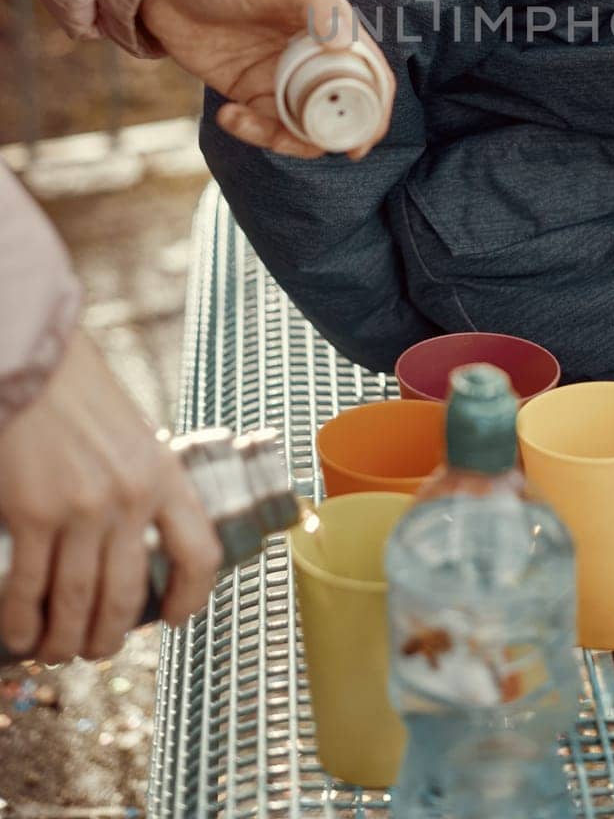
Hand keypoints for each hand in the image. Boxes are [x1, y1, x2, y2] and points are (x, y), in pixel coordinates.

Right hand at [0, 330, 220, 661]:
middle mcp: (129, 498)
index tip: (176, 619)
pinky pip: (28, 590)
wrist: (34, 361)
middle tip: (93, 649)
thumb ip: (140, 482)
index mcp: (163, 475)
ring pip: (75, 604)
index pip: (199, 553)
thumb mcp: (133, 435)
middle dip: (108, 636)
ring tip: (53, 650)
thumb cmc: (79, 393)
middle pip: (127, 596)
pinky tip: (18, 634)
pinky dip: (21, 623)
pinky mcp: (33, 515)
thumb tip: (135, 537)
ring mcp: (81, 510)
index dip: (193, 597)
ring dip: (63, 640)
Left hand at [139, 0, 395, 158]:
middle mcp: (313, 57)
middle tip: (296, 143)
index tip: (361, 141)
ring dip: (281, 139)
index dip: (374, 110)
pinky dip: (250, 131)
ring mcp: (281, 78)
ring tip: (246, 122)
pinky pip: (263, 126)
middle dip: (325, 137)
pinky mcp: (250, 93)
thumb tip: (346, 43)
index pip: (369, 74)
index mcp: (331, 28)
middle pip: (338, 110)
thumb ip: (314, 3)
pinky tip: (226, 114)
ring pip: (301, 127)